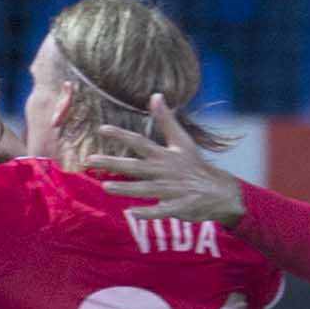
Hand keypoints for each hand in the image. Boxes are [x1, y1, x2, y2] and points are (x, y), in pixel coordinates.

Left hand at [77, 91, 247, 224]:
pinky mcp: (178, 207)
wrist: (220, 190)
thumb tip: (156, 95)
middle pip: (135, 166)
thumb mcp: (182, 140)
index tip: (101, 128)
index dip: (121, 135)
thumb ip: (166, 120)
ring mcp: (171, 190)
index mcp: (164, 155)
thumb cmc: (196, 165)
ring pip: (145, 188)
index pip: (139, 142)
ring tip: (105, 186)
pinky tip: (132, 213)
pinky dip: (148, 212)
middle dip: (113, 162)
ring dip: (126, 188)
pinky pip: (161, 210)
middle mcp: (165, 171)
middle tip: (90, 160)